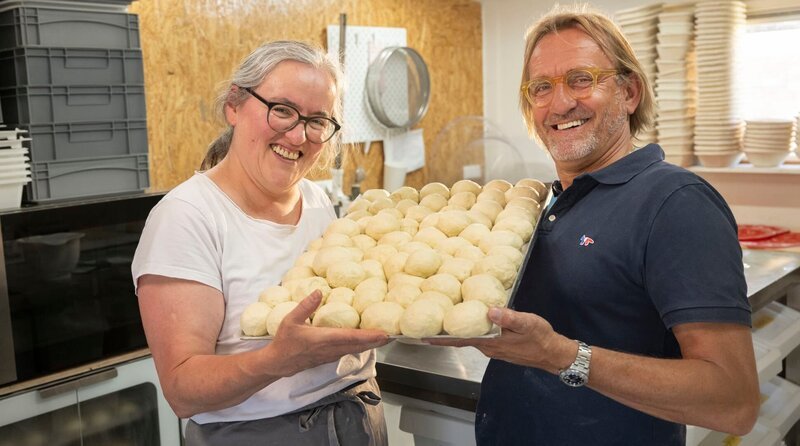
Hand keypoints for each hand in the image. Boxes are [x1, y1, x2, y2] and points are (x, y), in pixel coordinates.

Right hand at [269, 290, 389, 375]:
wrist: (277, 364)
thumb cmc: (284, 342)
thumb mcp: (291, 320)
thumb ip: (306, 306)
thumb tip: (320, 291)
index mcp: (323, 339)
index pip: (350, 338)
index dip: (368, 336)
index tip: (383, 334)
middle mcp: (330, 349)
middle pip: (358, 345)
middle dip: (375, 341)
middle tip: (391, 335)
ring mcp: (330, 356)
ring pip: (354, 349)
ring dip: (369, 344)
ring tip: (382, 338)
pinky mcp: (328, 358)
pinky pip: (348, 351)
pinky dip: (359, 347)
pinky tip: (365, 343)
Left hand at [426, 307, 574, 372]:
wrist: (554, 354)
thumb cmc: (541, 338)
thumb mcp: (527, 323)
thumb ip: (509, 317)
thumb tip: (489, 310)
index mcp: (490, 342)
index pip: (460, 340)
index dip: (441, 338)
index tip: (423, 336)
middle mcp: (488, 348)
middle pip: (461, 340)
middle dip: (444, 334)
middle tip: (427, 323)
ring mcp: (494, 348)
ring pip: (470, 339)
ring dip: (456, 332)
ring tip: (443, 320)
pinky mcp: (500, 346)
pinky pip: (480, 338)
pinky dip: (470, 331)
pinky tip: (469, 321)